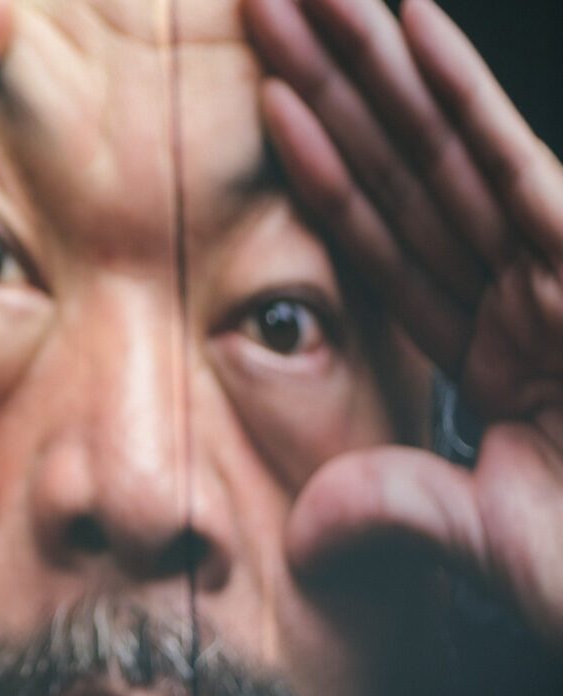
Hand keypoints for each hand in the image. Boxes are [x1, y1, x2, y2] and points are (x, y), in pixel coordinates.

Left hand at [245, 0, 562, 642]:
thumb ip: (395, 508)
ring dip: (373, 65)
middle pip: (404, 170)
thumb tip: (301, 531)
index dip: (321, 169)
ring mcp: (558, 268)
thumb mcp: (483, 540)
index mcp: (492, 343)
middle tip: (264, 5)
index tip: (268, 101)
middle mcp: (522, 289)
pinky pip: (514, 167)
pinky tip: (409, 25)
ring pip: (444, 147)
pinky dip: (462, 96)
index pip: (384, 239)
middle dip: (336, 86)